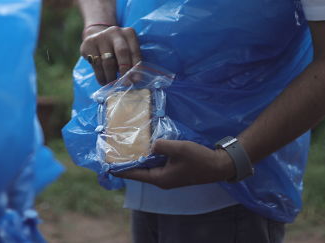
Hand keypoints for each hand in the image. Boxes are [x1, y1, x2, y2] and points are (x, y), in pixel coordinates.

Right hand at [80, 24, 140, 83]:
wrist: (97, 35)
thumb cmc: (117, 47)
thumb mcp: (127, 49)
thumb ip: (132, 62)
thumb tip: (135, 80)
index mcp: (128, 33)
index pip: (134, 51)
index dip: (136, 66)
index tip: (136, 80)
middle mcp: (115, 32)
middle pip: (122, 52)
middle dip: (124, 70)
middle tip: (124, 84)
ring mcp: (100, 37)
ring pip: (107, 62)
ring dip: (111, 77)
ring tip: (112, 85)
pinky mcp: (88, 44)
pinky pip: (96, 65)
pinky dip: (101, 76)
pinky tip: (104, 81)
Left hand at [115, 139, 235, 188]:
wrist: (218, 165)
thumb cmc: (198, 159)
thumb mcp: (179, 149)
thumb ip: (162, 146)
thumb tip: (150, 144)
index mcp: (160, 178)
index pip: (135, 175)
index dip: (121, 169)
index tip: (106, 165)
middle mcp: (161, 179)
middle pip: (139, 172)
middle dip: (127, 162)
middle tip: (114, 152)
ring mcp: (167, 175)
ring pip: (147, 167)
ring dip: (138, 158)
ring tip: (126, 148)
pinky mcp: (173, 170)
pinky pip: (156, 164)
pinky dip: (149, 156)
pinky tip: (145, 146)